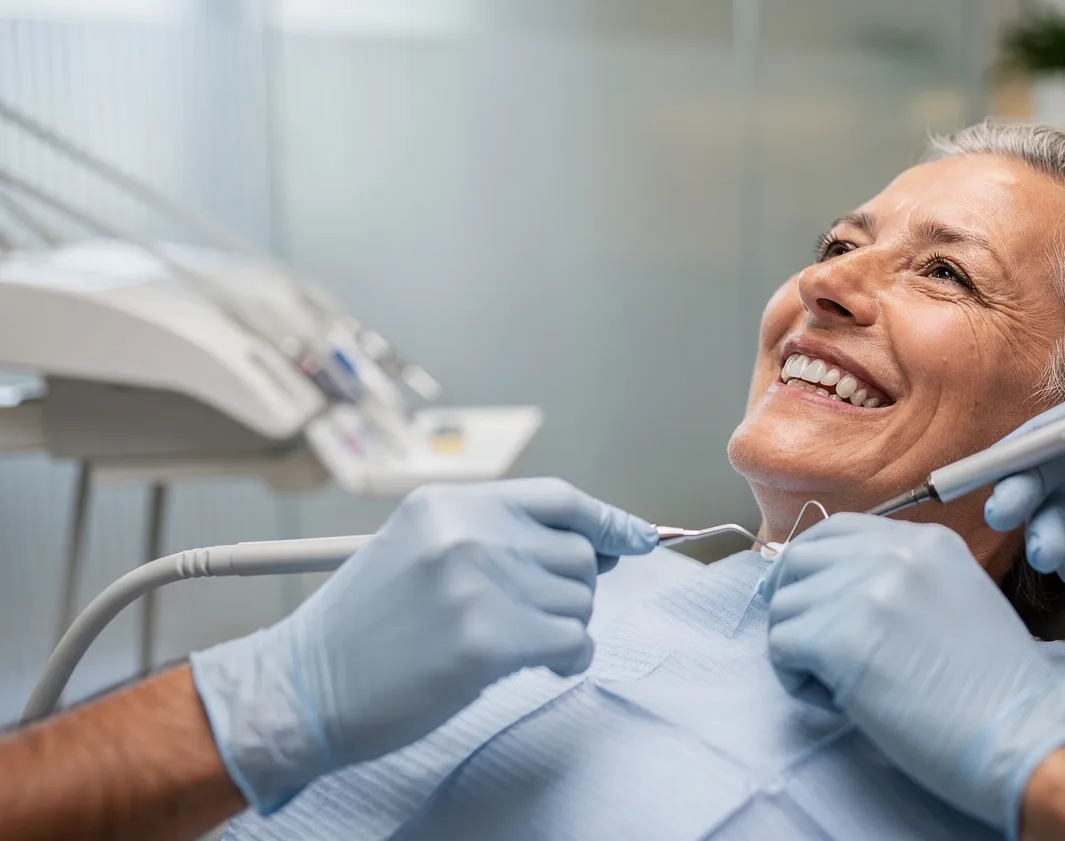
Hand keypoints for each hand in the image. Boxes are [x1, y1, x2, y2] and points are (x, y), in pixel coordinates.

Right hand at [190, 478, 656, 811]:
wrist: (301, 687)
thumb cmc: (363, 631)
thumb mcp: (420, 551)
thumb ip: (496, 539)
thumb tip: (597, 547)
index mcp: (450, 502)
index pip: (558, 498)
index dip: (608, 519)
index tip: (642, 537)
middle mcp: (467, 531)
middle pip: (577, 554)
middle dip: (570, 592)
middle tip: (532, 621)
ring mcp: (478, 582)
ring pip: (579, 601)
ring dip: (563, 629)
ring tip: (516, 647)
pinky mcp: (487, 639)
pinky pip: (572, 641)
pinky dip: (568, 659)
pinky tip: (537, 666)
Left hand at [760, 513, 1064, 837]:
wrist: (1022, 735)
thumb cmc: (992, 689)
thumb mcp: (955, 599)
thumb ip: (899, 580)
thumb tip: (829, 588)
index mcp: (925, 541)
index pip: (836, 530)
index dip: (811, 568)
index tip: (812, 605)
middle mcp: (894, 552)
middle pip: (800, 559)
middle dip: (795, 604)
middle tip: (813, 650)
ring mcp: (867, 589)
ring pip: (784, 606)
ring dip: (800, 649)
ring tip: (844, 685)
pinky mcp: (843, 636)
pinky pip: (781, 646)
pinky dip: (798, 680)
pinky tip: (840, 701)